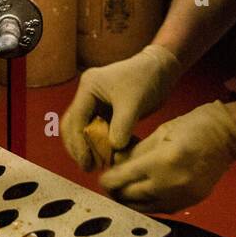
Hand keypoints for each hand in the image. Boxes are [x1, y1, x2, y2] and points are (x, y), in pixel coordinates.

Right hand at [60, 44, 182, 170]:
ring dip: (90, 148)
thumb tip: (113, 149)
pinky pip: (98, 131)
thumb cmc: (146, 79)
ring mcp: (97, 103)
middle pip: (73, 126)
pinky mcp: (108, 111)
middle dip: (79, 148)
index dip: (79, 143)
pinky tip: (111, 156)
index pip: (76, 119)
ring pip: (84, 130)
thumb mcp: (134, 103)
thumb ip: (122, 126)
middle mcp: (88, 95)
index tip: (88, 162)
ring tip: (98, 166)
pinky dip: (102, 144)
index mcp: (88, 88)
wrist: (162, 69)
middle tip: (89, 167)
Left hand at [99, 101, 235, 212]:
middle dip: (116, 192)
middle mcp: (169, 184)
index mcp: (161, 162)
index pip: (122, 179)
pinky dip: (148, 204)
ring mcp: (181, 197)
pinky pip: (160, 209)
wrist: (227, 136)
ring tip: (123, 191)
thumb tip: (115, 165)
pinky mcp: (189, 203)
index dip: (107, 181)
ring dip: (130, 201)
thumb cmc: (194, 126)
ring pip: (144, 208)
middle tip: (110, 184)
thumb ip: (136, 152)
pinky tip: (143, 195)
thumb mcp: (160, 132)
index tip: (102, 179)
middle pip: (130, 197)